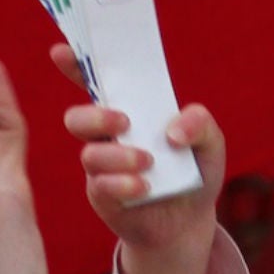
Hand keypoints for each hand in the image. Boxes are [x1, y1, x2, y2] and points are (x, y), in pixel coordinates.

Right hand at [50, 44, 224, 273]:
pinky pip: (100, 186)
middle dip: (95, 116)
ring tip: (149, 162)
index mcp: (130, 113)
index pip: (96, 85)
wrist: (190, 221)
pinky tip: (145, 188)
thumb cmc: (194, 173)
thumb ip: (201, 124)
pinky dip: (123, 184)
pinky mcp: (102, 196)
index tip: (61, 52)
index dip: (75, 67)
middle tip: (125, 122)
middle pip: (77, 118)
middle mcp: (108, 137)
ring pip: (89, 154)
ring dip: (119, 155)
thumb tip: (174, 130)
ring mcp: (102, 168)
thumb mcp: (211, 144)